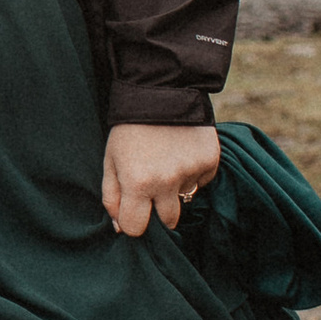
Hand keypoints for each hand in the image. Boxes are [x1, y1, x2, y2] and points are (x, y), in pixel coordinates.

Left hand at [102, 122, 221, 236]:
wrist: (162, 91)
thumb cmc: (129, 129)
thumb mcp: (110, 160)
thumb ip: (111, 197)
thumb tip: (121, 228)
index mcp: (138, 183)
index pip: (136, 228)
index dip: (133, 223)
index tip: (134, 212)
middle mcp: (167, 182)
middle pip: (168, 221)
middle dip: (159, 211)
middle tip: (153, 187)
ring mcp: (191, 172)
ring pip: (186, 198)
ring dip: (177, 187)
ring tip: (167, 161)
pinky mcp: (210, 162)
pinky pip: (202, 181)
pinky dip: (193, 172)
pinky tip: (182, 152)